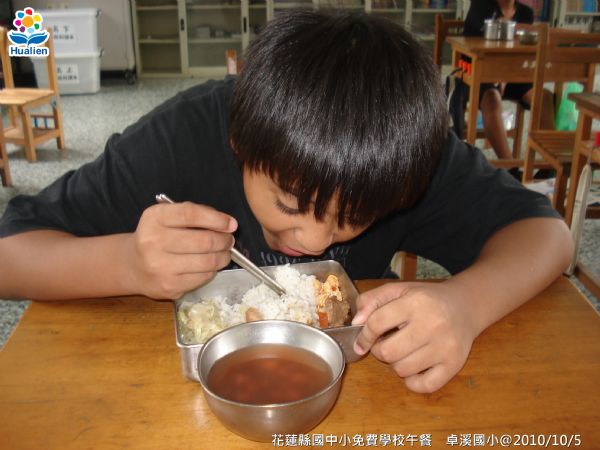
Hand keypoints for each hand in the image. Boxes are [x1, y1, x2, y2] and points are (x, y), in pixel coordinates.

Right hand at [126, 201, 236, 298]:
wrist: (133, 266)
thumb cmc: (157, 237)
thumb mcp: (167, 217)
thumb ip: (194, 215)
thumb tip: (227, 224)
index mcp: (154, 218)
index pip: (190, 214)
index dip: (216, 219)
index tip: (231, 224)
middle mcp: (153, 242)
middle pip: (203, 241)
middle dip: (224, 240)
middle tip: (229, 240)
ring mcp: (160, 266)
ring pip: (207, 261)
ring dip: (223, 256)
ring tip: (224, 253)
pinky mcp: (169, 286)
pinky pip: (203, 277)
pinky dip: (212, 270)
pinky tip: (210, 265)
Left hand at [352, 282, 476, 393]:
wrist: (466, 306)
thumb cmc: (426, 299)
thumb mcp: (398, 290)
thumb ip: (372, 300)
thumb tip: (356, 323)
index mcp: (416, 302)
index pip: (377, 323)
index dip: (363, 335)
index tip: (362, 340)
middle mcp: (433, 324)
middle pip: (388, 352)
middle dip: (379, 350)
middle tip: (386, 343)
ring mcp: (445, 347)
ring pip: (402, 370)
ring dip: (396, 364)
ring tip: (403, 351)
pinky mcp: (454, 364)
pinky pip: (423, 386)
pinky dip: (413, 381)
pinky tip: (415, 367)